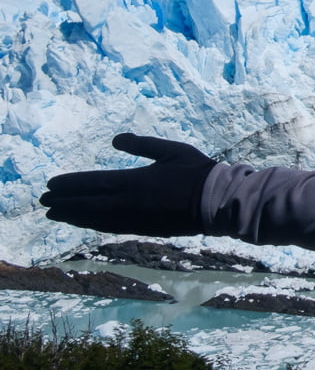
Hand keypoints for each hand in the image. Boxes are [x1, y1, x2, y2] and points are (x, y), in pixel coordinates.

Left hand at [39, 134, 217, 236]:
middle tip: (43, 201)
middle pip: (86, 203)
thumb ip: (142, 145)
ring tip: (56, 215)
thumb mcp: (172, 150)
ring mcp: (133, 218)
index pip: (91, 183)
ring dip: (73, 216)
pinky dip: (92, 225)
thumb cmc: (197, 172)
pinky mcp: (142, 229)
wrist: (216, 202)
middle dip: (63, 202)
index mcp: (133, 180)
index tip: (50, 185)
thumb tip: (115, 140)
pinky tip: (84, 224)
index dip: (68, 184)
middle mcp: (127, 202)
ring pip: (94, 218)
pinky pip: (109, 228)